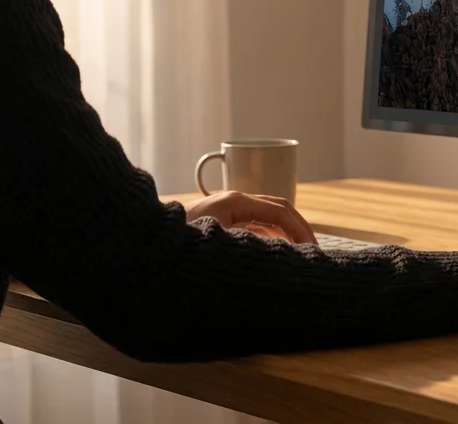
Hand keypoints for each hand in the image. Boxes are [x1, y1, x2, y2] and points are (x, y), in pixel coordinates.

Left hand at [183, 190, 317, 244]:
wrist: (143, 244)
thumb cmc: (178, 244)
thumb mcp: (219, 244)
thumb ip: (253, 244)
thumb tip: (281, 252)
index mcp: (236, 202)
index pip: (282, 210)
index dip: (301, 230)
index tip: (313, 251)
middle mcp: (233, 201)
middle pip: (277, 210)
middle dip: (298, 230)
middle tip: (313, 254)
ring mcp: (226, 209)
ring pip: (266, 218)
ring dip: (285, 234)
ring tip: (298, 257)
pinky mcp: (219, 220)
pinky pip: (252, 226)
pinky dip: (269, 238)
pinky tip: (273, 254)